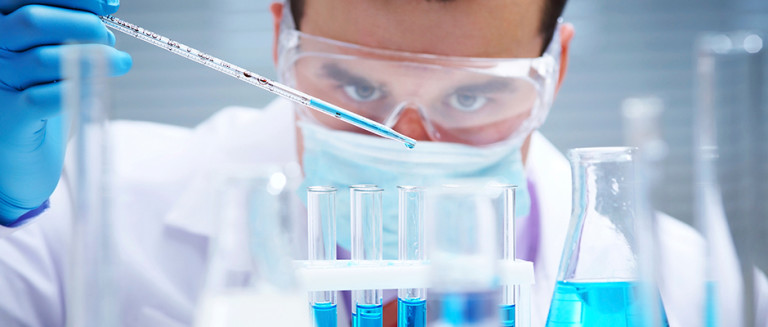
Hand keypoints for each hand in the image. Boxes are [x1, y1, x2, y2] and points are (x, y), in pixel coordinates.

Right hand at [0, 0, 131, 223]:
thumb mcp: (51, 53)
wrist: (20, 156)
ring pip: (45, 59)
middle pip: (33, 21)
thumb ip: (66, 28)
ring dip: (94, 58)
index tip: (107, 5)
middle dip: (84, 25)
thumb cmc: (39, 96)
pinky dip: (80, 90)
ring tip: (119, 62)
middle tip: (108, 39)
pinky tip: (99, 90)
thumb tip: (104, 5)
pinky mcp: (9, 118)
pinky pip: (46, 98)